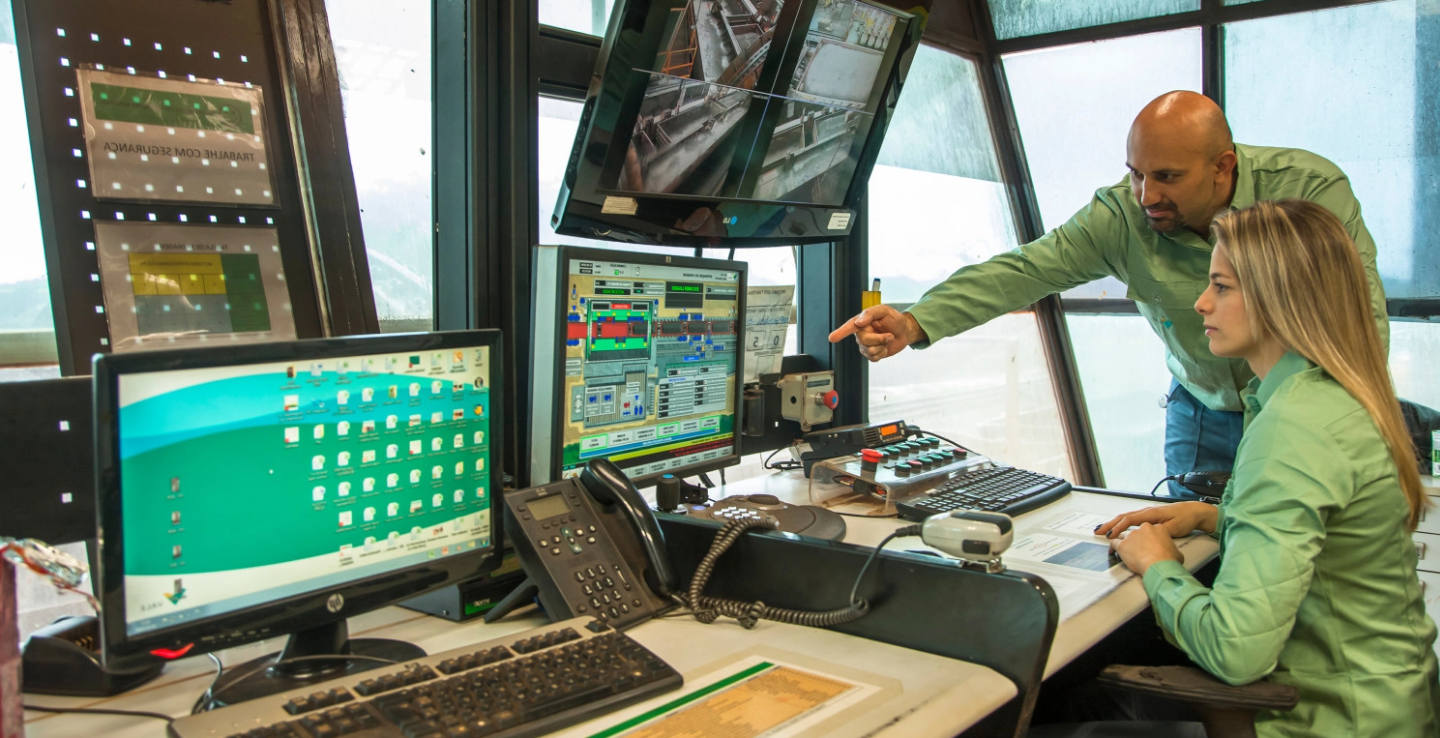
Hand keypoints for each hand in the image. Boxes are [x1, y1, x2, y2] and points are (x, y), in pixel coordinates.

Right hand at [828, 305, 926, 361]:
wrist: (905, 332)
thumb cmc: (895, 319)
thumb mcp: (884, 310)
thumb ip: (870, 313)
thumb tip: (860, 321)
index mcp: (862, 322)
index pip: (849, 327)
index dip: (840, 332)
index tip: (832, 338)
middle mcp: (861, 333)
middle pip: (863, 341)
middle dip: (879, 339)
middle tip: (889, 335)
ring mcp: (866, 345)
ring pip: (869, 351)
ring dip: (882, 345)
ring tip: (887, 339)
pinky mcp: (872, 354)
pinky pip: (873, 358)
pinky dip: (882, 353)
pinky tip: (884, 347)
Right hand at [1095, 501, 1216, 538]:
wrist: (1194, 511)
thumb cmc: (1185, 518)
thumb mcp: (1174, 528)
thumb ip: (1159, 532)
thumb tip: (1147, 537)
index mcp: (1150, 513)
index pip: (1128, 520)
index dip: (1117, 527)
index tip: (1109, 535)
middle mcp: (1146, 511)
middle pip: (1123, 517)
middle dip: (1109, 524)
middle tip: (1097, 531)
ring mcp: (1147, 513)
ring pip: (1126, 517)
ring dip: (1114, 523)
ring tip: (1103, 529)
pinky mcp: (1150, 516)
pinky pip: (1131, 519)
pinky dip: (1122, 523)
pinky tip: (1119, 527)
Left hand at [1110, 523, 1183, 575]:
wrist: (1160, 565)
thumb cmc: (1169, 560)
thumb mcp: (1177, 552)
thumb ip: (1171, 549)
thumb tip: (1172, 554)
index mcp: (1158, 528)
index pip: (1150, 531)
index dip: (1148, 538)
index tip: (1147, 544)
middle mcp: (1144, 528)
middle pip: (1136, 532)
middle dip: (1136, 540)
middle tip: (1136, 548)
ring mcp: (1132, 535)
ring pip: (1124, 536)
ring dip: (1125, 543)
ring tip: (1125, 551)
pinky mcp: (1122, 544)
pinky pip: (1114, 543)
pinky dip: (1113, 547)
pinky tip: (1112, 551)